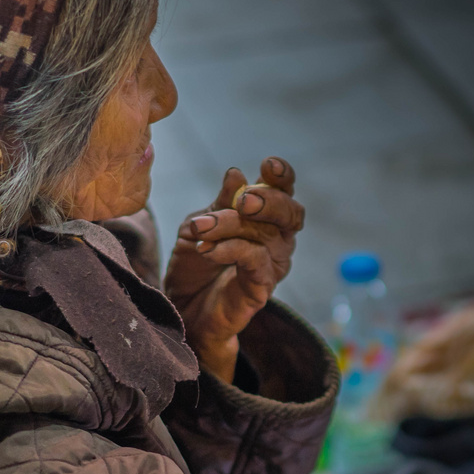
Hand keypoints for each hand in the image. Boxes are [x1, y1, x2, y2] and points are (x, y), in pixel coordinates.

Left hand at [165, 158, 303, 382]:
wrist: (183, 309)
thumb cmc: (195, 264)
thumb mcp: (201, 224)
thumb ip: (220, 202)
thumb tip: (237, 174)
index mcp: (266, 218)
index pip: (285, 192)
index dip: (282, 177)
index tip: (269, 165)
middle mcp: (277, 240)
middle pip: (290, 212)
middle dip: (268, 200)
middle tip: (242, 199)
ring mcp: (273, 265)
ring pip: (265, 235)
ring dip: (230, 225)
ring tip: (200, 228)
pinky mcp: (262, 288)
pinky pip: (255, 261)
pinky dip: (231, 250)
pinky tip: (209, 249)